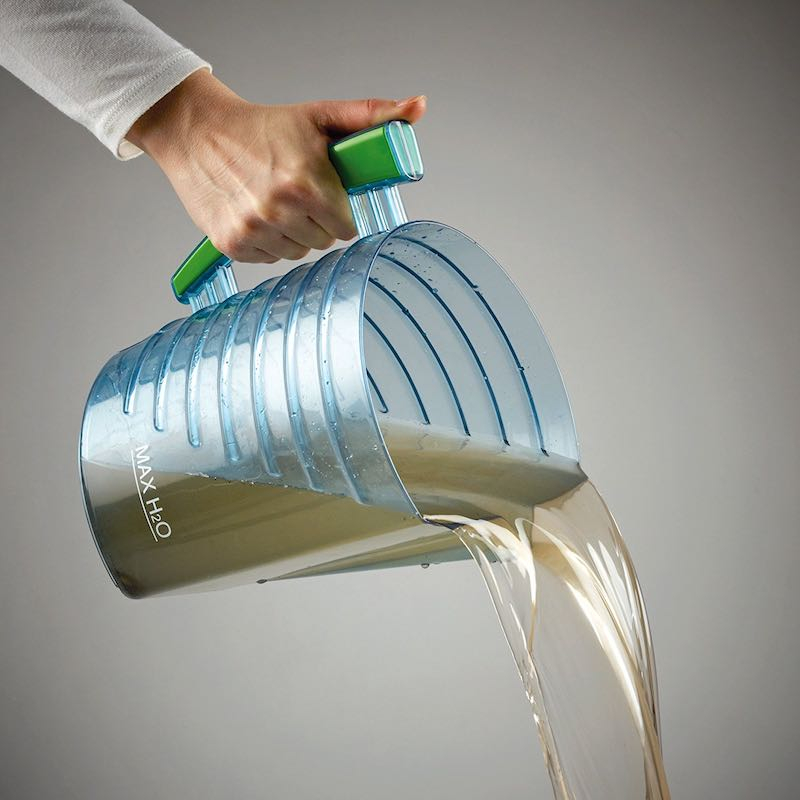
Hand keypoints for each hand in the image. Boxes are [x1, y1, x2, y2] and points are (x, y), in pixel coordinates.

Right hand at [128, 70, 426, 263]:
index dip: (340, 211)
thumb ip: (371, 116)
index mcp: (306, 182)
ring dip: (294, 234)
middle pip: (323, 243)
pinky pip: (269, 259)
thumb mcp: (319, 115)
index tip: (327, 195)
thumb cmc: (263, 125)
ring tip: (277, 203)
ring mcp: (253, 229)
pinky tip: (258, 215)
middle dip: (318, 222)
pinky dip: (268, 242)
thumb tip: (417, 107)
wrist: (198, 132)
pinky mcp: (232, 244)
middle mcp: (279, 209)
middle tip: (299, 195)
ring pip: (297, 253)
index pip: (347, 226)